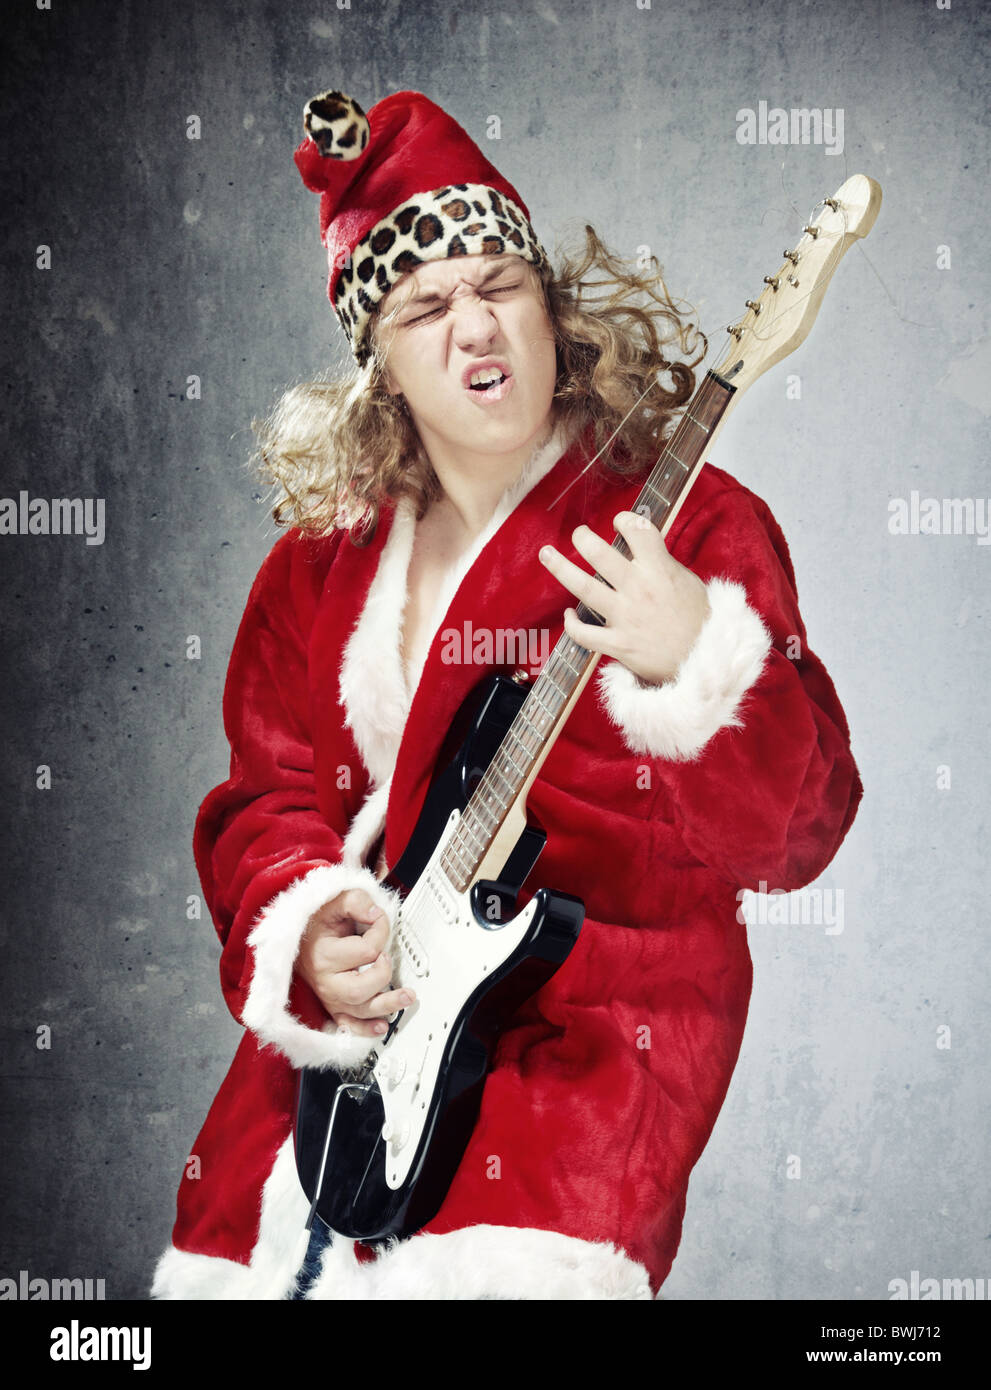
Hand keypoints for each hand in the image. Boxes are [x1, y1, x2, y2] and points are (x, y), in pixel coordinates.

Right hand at [295, 888, 414, 1038]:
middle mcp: (325, 981)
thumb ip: (355, 902)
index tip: (378, 920)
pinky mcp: (332, 1006)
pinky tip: (381, 1026)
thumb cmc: (316, 922)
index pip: (366, 950)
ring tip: (407, 996)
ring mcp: (328, 996)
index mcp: (323, 955)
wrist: (299, 936)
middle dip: (382, 974)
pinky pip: (347, 1025)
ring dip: (386, 1006)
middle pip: (359, 990)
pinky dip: (364, 1029)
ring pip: (359, 1010)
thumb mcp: (333, 902)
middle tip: (386, 957)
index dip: (381, 931)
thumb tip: (374, 915)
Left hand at [537, 511, 710, 685]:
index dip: (625, 520)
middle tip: (578, 534)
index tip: (619, 521)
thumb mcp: (688, 582)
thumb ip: (663, 564)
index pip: (638, 531)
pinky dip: (572, 625)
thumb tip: (643, 549)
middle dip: (583, 538)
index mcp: (660, 570)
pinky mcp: (618, 644)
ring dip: (561, 568)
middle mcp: (639, 589)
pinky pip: (584, 634)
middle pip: (601, 554)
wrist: (706, 662)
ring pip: (584, 587)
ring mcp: (625, 617)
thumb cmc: (699, 621)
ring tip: (546, 554)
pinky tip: (568, 617)